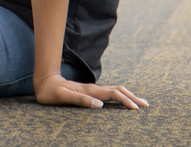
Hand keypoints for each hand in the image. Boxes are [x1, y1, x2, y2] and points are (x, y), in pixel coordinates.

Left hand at [34, 74, 148, 109]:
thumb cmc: (51, 92)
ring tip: (139, 103)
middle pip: (118, 90)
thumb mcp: (63, 97)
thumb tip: (99, 105)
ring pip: (114, 91)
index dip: (125, 101)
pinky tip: (122, 101)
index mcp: (89, 90)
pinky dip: (120, 97)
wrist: (44, 82)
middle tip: (146, 105)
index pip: (112, 94)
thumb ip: (80, 100)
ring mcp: (92, 89)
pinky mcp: (90, 92)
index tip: (135, 109)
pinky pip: (109, 94)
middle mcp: (93, 88)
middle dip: (132, 97)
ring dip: (128, 96)